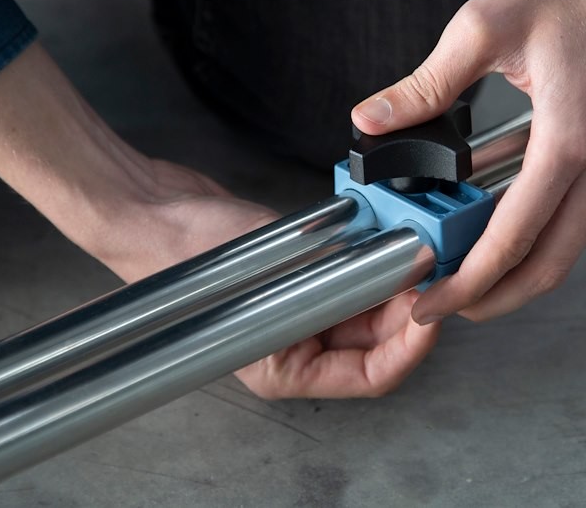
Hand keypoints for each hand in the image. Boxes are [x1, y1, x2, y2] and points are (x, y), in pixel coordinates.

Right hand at [0, 42, 438, 399]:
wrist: (152, 210)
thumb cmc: (186, 257)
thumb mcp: (271, 279)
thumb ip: (338, 285)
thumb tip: (399, 274)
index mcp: (287, 369)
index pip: (373, 375)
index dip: (412, 345)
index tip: (432, 308)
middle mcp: (300, 343)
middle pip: (379, 337)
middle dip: (410, 303)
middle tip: (431, 265)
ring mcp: (302, 305)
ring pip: (370, 301)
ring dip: (394, 275)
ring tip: (412, 244)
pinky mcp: (304, 270)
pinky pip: (351, 269)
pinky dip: (370, 252)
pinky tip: (384, 230)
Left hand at [352, 0, 585, 322]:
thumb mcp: (482, 26)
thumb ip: (425, 86)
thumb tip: (374, 120)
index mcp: (572, 137)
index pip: (514, 239)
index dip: (468, 281)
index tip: (433, 301)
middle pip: (554, 263)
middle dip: (499, 296)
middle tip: (451, 304)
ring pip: (578, 244)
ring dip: (530, 268)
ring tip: (478, 269)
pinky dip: (556, 232)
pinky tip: (520, 218)